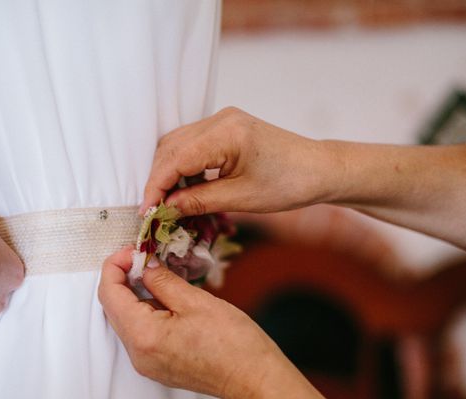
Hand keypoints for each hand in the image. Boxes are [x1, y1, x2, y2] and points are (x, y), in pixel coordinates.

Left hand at [98, 246, 274, 398]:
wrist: (256, 380)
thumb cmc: (233, 343)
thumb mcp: (196, 301)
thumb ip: (162, 280)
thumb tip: (144, 266)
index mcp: (143, 336)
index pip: (109, 294)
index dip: (115, 266)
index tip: (133, 250)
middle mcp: (138, 355)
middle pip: (114, 308)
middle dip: (124, 278)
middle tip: (146, 258)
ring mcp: (147, 364)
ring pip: (127, 320)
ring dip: (136, 294)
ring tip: (159, 275)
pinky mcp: (158, 366)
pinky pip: (140, 333)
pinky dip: (146, 311)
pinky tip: (166, 298)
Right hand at [142, 107, 338, 215]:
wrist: (319, 169)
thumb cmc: (288, 184)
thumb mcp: (241, 198)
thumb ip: (198, 201)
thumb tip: (166, 208)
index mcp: (226, 134)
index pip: (175, 159)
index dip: (155, 186)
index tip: (146, 211)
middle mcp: (220, 120)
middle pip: (171, 148)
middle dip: (158, 179)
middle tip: (154, 210)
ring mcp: (223, 120)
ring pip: (177, 144)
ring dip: (168, 172)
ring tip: (168, 201)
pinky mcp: (225, 127)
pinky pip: (192, 144)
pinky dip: (182, 166)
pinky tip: (185, 187)